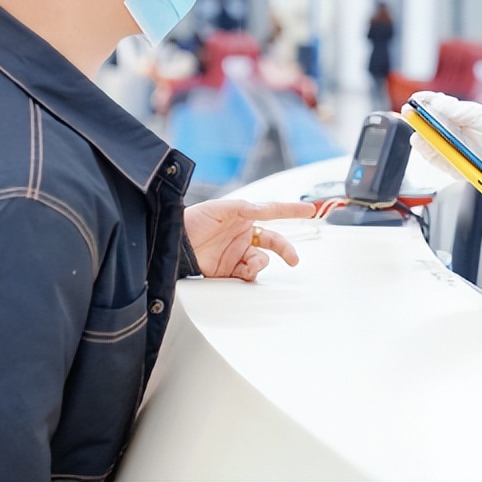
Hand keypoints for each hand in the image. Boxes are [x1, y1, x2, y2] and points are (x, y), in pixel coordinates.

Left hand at [184, 199, 316, 281]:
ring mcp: (237, 253)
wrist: (172, 244)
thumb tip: (263, 209)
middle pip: (273, 242)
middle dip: (286, 250)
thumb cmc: (192, 220)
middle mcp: (243, 234)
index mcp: (244, 216)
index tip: (310, 210)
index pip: (273, 212)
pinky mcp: (228, 271)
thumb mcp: (219, 208)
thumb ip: (244, 208)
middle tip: (293, 260)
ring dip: (260, 264)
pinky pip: (247, 274)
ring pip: (261, 261)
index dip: (291, 210)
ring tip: (249, 266)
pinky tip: (243, 272)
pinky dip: (249, 274)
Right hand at [401, 91, 481, 180]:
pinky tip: (423, 145)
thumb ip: (462, 110)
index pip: (433, 104)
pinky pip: (431, 157)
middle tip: (409, 113)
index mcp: (452, 113)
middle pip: (423, 122)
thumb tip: (438, 103)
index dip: (422, 100)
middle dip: (414, 117)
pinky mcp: (444, 163)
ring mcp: (442, 146)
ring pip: (424, 140)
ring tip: (418, 132)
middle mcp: (443, 129)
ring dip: (419, 135)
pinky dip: (425, 152)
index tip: (416, 99)